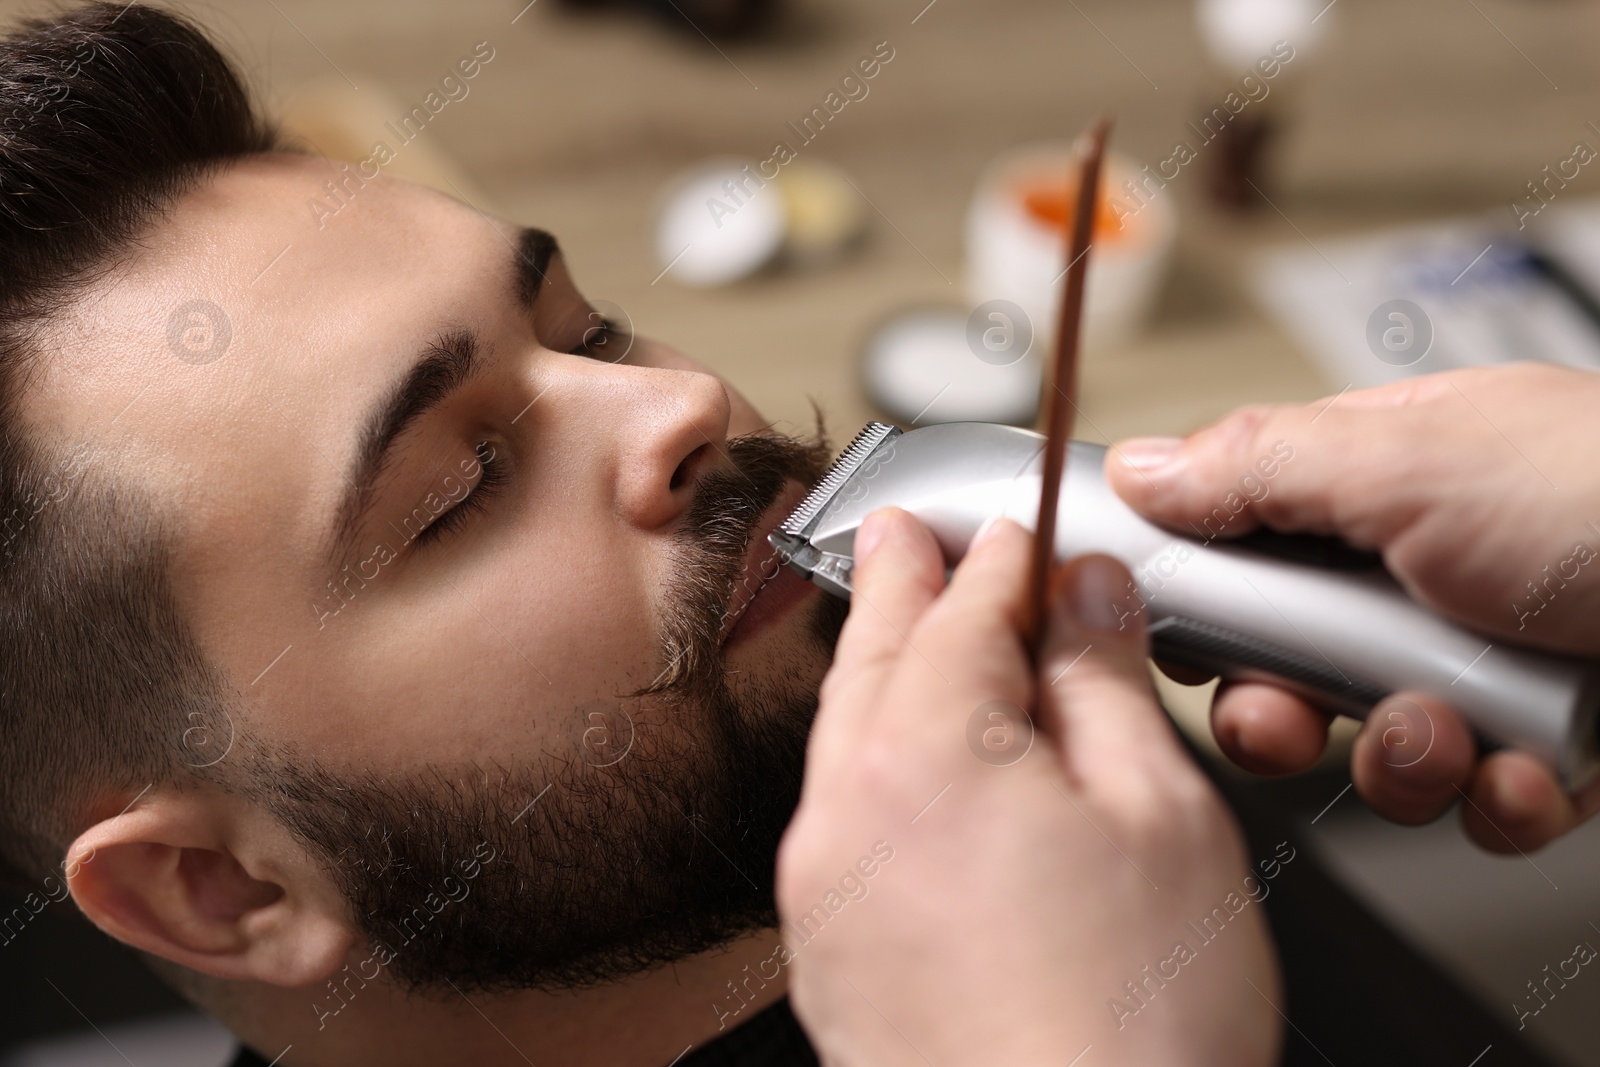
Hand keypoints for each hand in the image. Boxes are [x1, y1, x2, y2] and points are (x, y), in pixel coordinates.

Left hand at [776, 508, 1279, 1066]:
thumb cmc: (1128, 1027)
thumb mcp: (1160, 815)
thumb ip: (1108, 684)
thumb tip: (1088, 599)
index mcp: (928, 749)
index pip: (965, 610)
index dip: (1001, 560)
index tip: (1017, 534)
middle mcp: (848, 805)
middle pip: (877, 655)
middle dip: (902, 584)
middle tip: (904, 530)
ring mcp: (822, 883)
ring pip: (842, 730)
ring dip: (874, 663)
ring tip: (895, 623)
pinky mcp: (822, 950)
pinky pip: (833, 810)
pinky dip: (865, 756)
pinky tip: (897, 766)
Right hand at [1106, 362, 1599, 852]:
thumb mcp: (1412, 461)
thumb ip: (1259, 467)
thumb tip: (1143, 468)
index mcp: (1379, 483)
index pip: (1239, 540)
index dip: (1201, 599)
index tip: (1183, 639)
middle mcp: (1422, 574)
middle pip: (1286, 663)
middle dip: (1282, 706)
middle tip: (1291, 708)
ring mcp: (1483, 661)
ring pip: (1369, 745)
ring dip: (1397, 760)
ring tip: (1449, 734)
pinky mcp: (1546, 746)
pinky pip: (1472, 801)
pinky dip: (1496, 799)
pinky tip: (1531, 770)